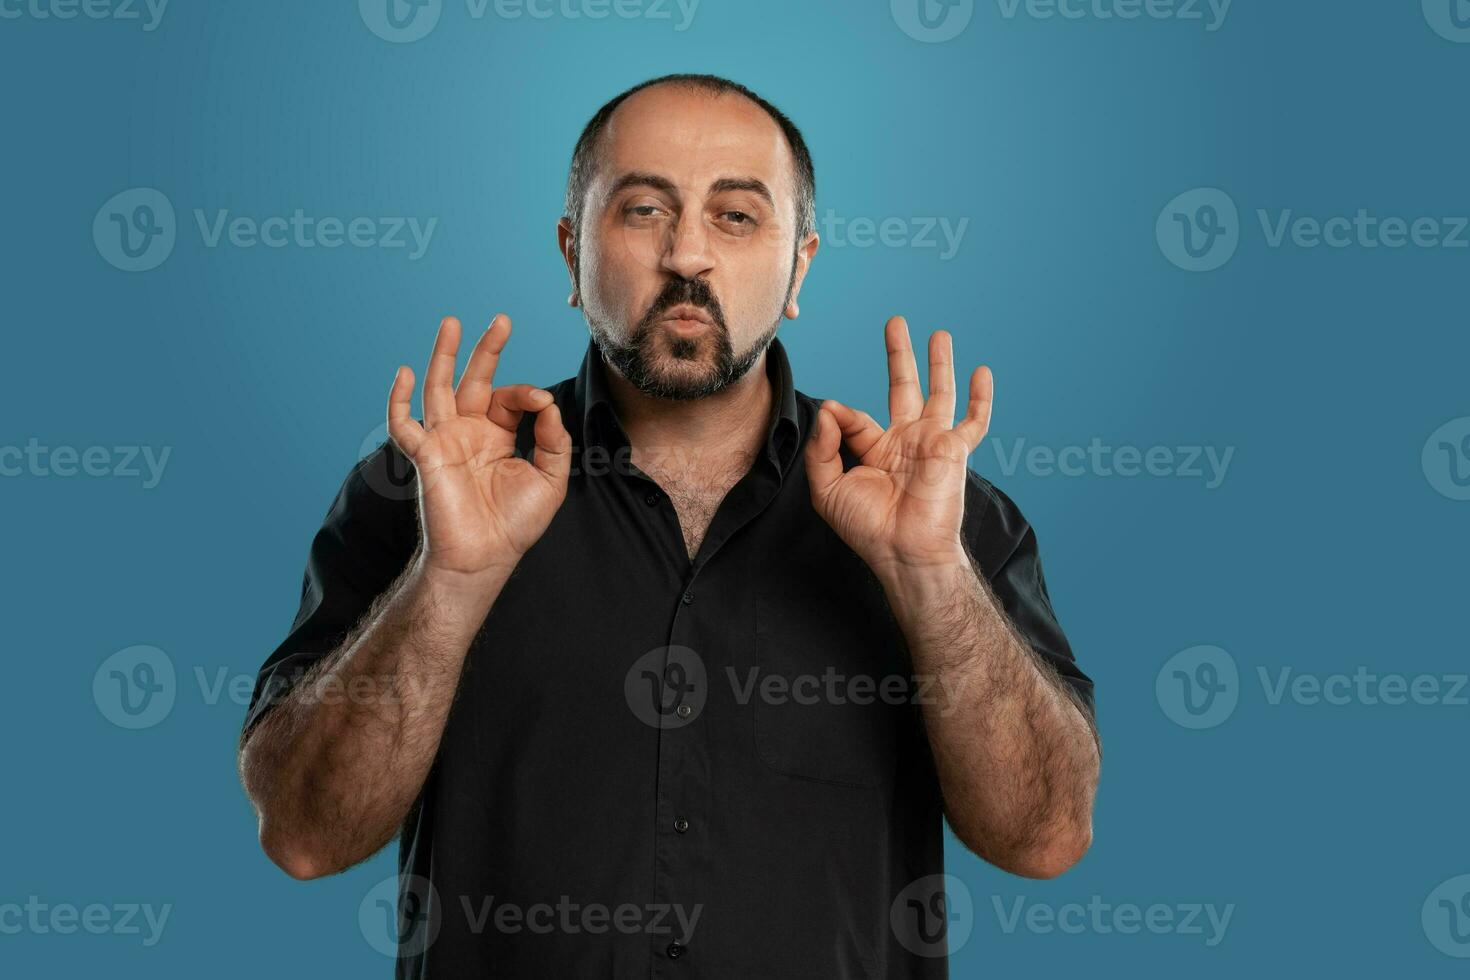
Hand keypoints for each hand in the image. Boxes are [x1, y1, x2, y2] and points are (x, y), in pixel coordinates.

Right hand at [387, 315, 570, 582]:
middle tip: (501, 320)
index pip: (510, 399)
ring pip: (440, 389)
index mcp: (497, 437)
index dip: (527, 394)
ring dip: (444, 356)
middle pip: (474, 381)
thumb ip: (553, 440)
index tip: (542, 405)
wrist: (485, 558)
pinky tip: (405, 374)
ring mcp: (445, 442)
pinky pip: (405, 425)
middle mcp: (469, 433)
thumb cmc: (515, 524)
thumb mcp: (550, 479)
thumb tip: (548, 404)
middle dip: (485, 350)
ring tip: (451, 323)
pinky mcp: (427, 457)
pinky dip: (399, 400)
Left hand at [805, 316, 992, 573]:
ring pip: (939, 394)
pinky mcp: (954, 451)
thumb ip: (823, 447)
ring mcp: (932, 444)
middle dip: (900, 356)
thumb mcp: (828, 488)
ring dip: (939, 364)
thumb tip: (829, 408)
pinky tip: (982, 372)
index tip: (833, 414)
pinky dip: (980, 398)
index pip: (857, 419)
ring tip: (940, 334)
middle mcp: (906, 442)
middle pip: (903, 388)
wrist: (903, 552)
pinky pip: (974, 422)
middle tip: (896, 323)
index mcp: (876, 450)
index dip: (842, 415)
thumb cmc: (867, 529)